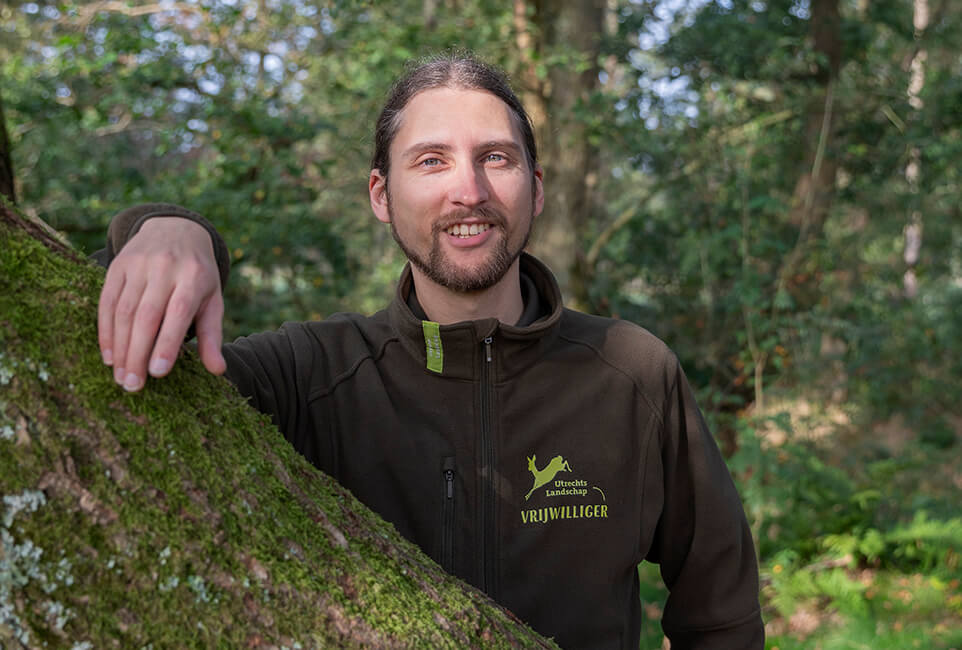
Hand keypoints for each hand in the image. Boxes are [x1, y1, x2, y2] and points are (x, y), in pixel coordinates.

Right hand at [98, 217, 225, 391]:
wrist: (176, 229)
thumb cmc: (198, 275)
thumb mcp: (212, 300)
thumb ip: (213, 335)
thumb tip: (219, 370)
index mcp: (194, 276)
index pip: (179, 313)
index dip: (167, 343)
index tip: (158, 373)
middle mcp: (165, 268)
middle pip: (147, 316)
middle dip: (138, 353)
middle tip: (132, 386)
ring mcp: (138, 265)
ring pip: (124, 311)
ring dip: (120, 347)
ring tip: (120, 377)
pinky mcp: (117, 265)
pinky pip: (107, 302)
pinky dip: (106, 331)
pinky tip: (109, 355)